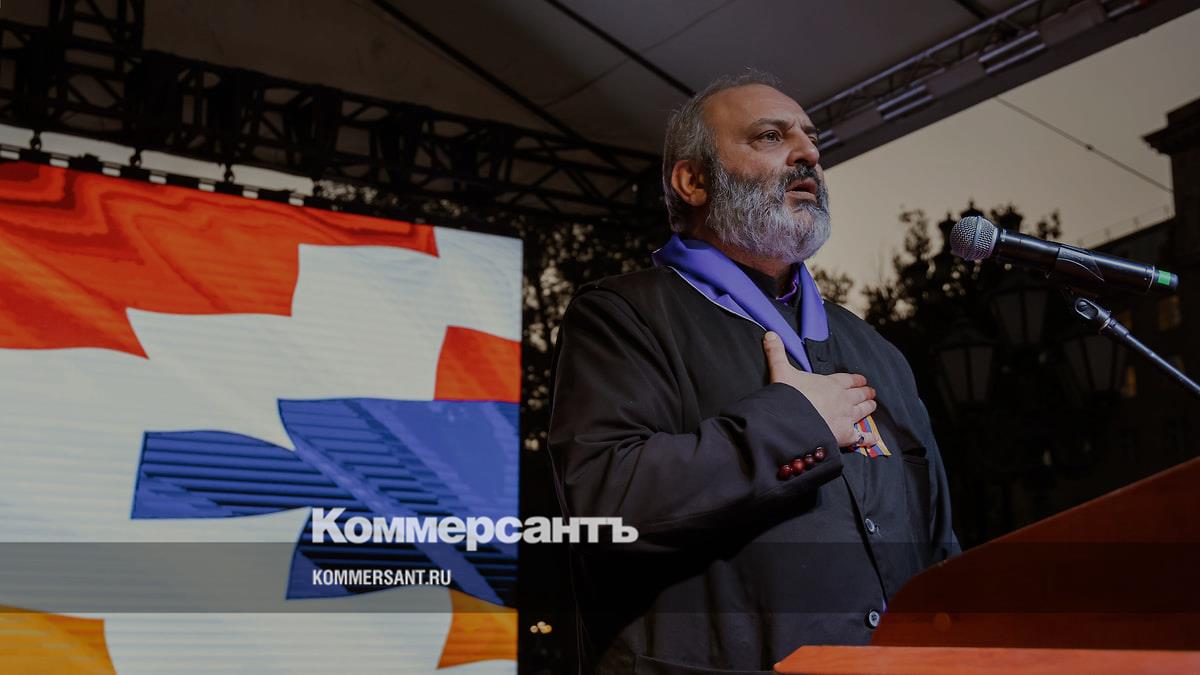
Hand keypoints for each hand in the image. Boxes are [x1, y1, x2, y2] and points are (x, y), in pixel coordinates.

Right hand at [762, 331, 877, 447]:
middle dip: (865, 392)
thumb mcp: (781, 371)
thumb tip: (770, 334)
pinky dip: (867, 438)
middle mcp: (843, 399)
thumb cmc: (789, 396)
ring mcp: (846, 417)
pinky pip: (861, 437)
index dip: (856, 379)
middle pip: (859, 394)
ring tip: (872, 406)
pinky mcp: (846, 435)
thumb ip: (776, 353)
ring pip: (863, 411)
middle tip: (871, 392)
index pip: (849, 379)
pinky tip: (872, 438)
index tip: (862, 380)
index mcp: (831, 383)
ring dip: (869, 408)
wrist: (792, 421)